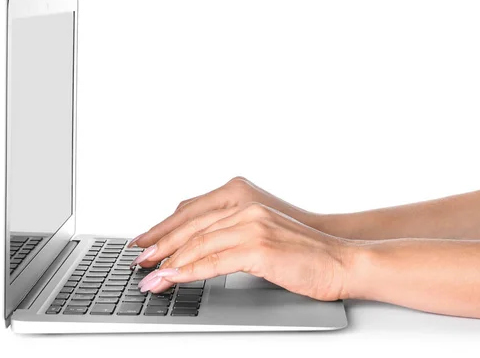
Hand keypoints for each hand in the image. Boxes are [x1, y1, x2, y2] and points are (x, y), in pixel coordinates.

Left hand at [134, 203, 362, 300]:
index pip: (194, 213)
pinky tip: (173, 279)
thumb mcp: (264, 234)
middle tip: (138, 262)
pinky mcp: (260, 248)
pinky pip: (214, 260)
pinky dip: (189, 271)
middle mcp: (246, 208)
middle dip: (160, 246)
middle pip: (190, 227)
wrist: (341, 261)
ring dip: (169, 263)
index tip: (147, 243)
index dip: (166, 229)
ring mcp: (253, 226)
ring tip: (149, 277)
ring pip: (198, 244)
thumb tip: (202, 250)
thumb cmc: (305, 253)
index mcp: (245, 201)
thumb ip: (234, 234)